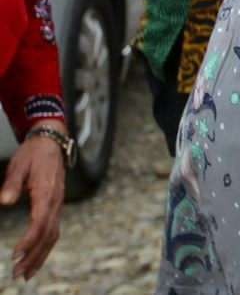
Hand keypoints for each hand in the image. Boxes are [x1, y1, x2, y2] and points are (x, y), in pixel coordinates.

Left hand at [3, 122, 66, 280]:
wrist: (52, 142)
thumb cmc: (33, 154)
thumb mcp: (18, 165)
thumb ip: (11, 184)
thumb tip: (5, 201)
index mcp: (47, 193)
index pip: (40, 222)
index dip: (28, 241)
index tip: (15, 255)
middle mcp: (56, 202)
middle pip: (48, 235)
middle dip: (34, 256)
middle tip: (17, 274)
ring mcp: (58, 205)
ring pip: (53, 236)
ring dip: (40, 256)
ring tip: (26, 274)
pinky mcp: (56, 206)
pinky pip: (54, 230)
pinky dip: (45, 247)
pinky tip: (36, 257)